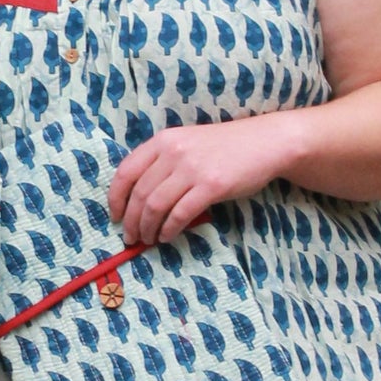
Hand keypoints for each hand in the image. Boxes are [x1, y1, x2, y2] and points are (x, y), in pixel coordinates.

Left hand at [108, 112, 302, 245]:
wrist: (264, 143)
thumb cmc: (223, 147)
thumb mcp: (187, 143)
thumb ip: (163, 162)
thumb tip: (138, 198)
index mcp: (163, 140)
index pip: (126, 172)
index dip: (116, 198)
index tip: (115, 216)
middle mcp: (174, 152)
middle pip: (140, 194)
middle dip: (131, 221)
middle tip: (131, 237)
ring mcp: (192, 168)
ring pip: (156, 206)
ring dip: (148, 228)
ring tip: (148, 240)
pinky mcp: (211, 185)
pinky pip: (180, 214)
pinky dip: (169, 229)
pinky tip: (167, 237)